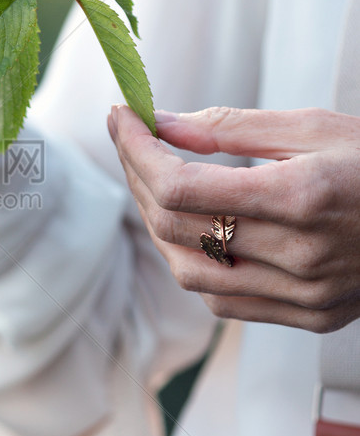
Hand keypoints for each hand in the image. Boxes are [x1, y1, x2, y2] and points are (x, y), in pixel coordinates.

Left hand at [107, 105, 359, 332]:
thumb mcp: (313, 126)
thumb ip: (229, 128)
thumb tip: (160, 123)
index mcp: (301, 196)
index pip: (180, 186)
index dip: (135, 151)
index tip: (121, 118)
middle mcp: (300, 256)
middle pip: (174, 227)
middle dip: (138, 179)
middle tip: (130, 140)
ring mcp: (305, 296)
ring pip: (189, 274)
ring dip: (157, 225)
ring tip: (154, 181)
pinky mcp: (310, 317)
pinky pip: (223, 301)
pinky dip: (193, 264)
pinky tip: (193, 229)